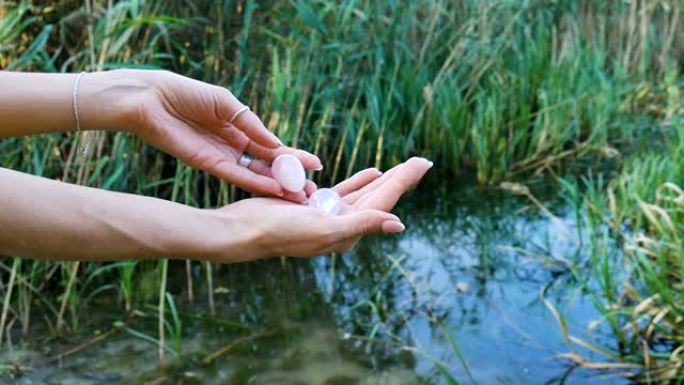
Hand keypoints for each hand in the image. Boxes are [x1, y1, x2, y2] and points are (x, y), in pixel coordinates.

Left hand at [107, 70, 321, 201]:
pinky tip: (274, 189)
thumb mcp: (226, 104)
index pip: (272, 147)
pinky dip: (256, 183)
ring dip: (277, 186)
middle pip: (268, 165)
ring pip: (256, 175)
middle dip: (290, 177)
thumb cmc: (186, 93)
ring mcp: (222, 157)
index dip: (293, 156)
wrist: (151, 98)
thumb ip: (251, 125)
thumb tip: (277, 145)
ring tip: (299, 196)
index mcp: (240, 127)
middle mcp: (234, 146)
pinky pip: (237, 176)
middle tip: (312, 190)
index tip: (315, 165)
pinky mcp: (208, 164)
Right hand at [206, 157, 432, 261]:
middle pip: (379, 196)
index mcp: (350, 231)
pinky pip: (344, 191)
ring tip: (404, 167)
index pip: (385, 201)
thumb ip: (362, 223)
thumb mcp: (324, 228)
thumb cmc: (281, 232)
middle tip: (423, 161)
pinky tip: (372, 173)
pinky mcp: (315, 206)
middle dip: (401, 178)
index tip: (424, 162)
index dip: (405, 180)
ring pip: (364, 193)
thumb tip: (398, 224)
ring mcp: (329, 216)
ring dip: (383, 179)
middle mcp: (344, 226)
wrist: (245, 230)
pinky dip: (359, 181)